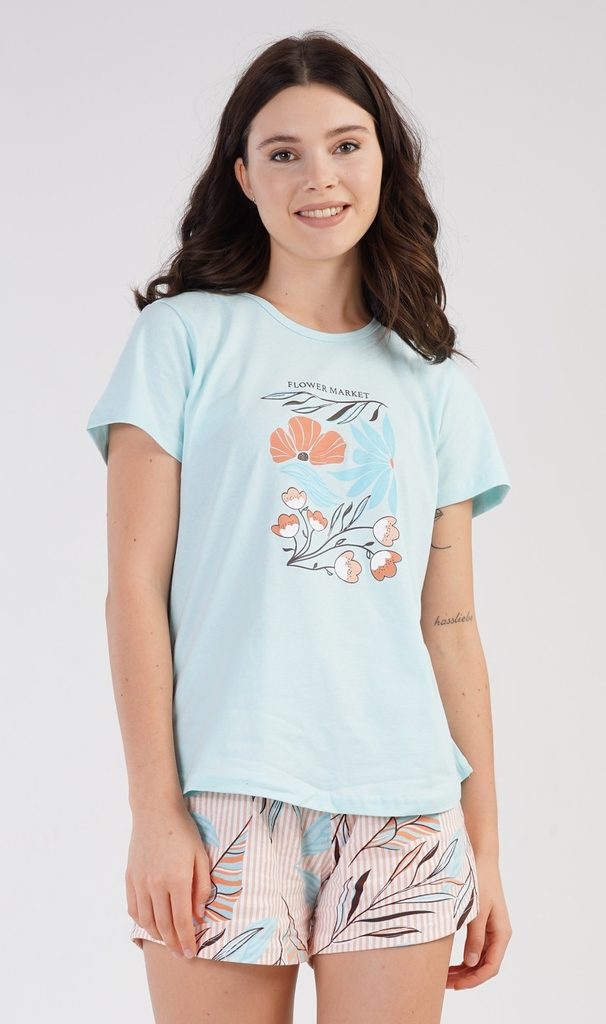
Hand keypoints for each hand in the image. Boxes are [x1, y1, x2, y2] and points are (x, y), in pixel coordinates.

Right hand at [125, 800, 212, 959]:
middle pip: (164, 925)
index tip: (191, 953)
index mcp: (177, 879)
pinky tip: (150, 924)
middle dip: (173, 943)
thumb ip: (202, 887)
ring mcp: (140, 882)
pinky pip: (133, 908)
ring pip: (147, 920)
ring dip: (157, 935)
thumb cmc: (183, 831)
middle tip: (180, 953)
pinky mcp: (129, 878)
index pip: (182, 921)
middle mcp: (156, 885)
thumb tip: (198, 915)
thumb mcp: (201, 856)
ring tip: (167, 941)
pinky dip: (142, 921)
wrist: (155, 811)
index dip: (187, 940)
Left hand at [446, 851, 512, 989]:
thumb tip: (470, 963)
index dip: (473, 980)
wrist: (480, 856)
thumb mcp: (475, 909)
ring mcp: (490, 929)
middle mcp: (498, 934)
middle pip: (484, 966)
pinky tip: (449, 961)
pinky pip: (475, 947)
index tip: (455, 986)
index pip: (490, 967)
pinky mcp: (482, 922)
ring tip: (443, 976)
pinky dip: (463, 957)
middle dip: (466, 978)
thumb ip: (474, 937)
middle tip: (443, 984)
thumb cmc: (479, 879)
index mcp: (501, 933)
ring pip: (478, 958)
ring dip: (463, 969)